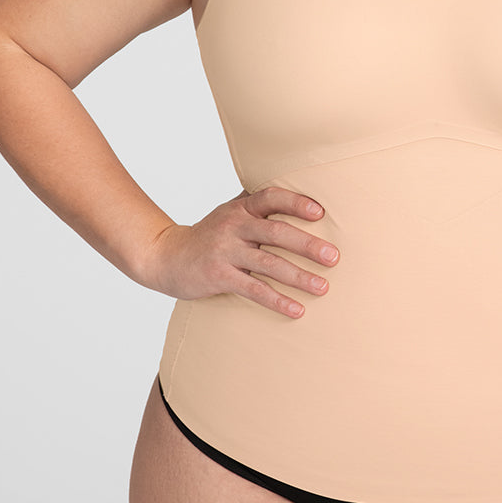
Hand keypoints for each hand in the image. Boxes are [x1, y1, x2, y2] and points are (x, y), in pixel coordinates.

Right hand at [139, 187, 338, 316]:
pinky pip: (253, 289)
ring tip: (323, 287)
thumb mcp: (230, 212)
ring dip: (299, 277)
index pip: (271, 197)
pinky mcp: (219, 276)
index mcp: (241, 208)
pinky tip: (297, 309)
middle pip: (276, 232)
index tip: (320, 213)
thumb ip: (257, 204)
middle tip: (334, 256)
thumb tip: (300, 192)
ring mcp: (226, 251)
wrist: (167, 256)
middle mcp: (234, 226)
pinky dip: (277, 300)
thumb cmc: (210, 234)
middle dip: (307, 245)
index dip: (296, 202)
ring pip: (269, 264)